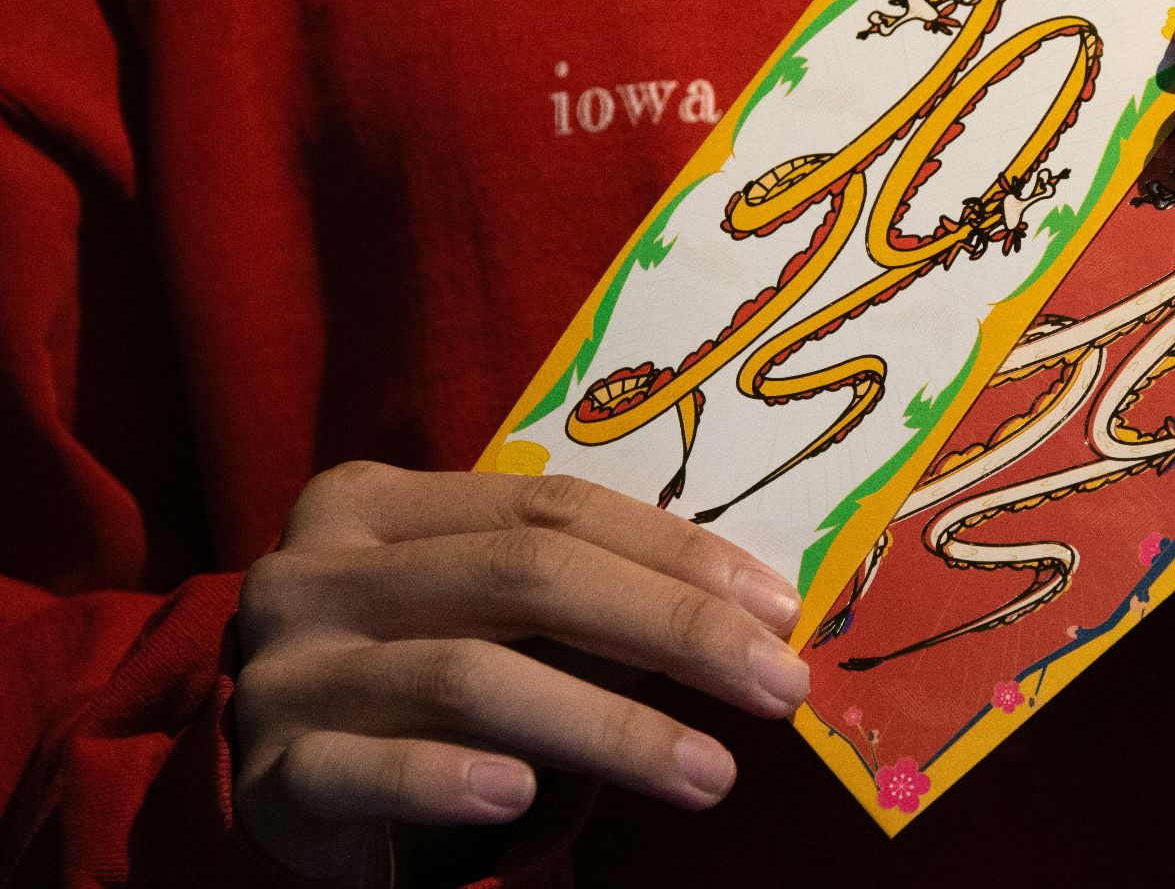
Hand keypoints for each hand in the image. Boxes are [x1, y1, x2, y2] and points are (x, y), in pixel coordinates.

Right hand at [234, 462, 807, 881]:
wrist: (288, 784)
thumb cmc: (424, 679)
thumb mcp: (499, 622)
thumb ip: (594, 599)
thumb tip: (755, 613)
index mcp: (378, 502)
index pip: (551, 506)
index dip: (676, 552)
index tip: (780, 608)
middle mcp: (318, 569)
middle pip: (523, 577)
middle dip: (671, 631)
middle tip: (776, 687)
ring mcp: (283, 669)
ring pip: (468, 679)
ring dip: (610, 730)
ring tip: (711, 773)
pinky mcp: (267, 772)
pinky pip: (369, 769)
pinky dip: (452, 780)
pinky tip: (523, 798)